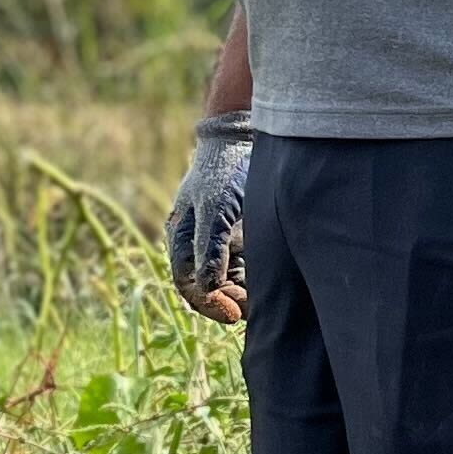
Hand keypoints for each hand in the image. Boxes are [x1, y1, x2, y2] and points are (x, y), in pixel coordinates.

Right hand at [166, 115, 251, 322]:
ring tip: (264, 299)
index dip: (208, 304)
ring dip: (242, 295)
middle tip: (254, 309)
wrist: (242, 140)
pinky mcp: (240, 239)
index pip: (189, 285)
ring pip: (227, 283)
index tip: (233, 313)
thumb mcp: (215, 209)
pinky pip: (244, 270)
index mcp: (182, 239)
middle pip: (208, 289)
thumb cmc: (223, 173)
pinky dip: (253, 281)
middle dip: (229, 302)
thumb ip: (210, 248)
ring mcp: (219, 242)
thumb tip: (207, 287)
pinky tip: (270, 284)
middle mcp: (198, 245)